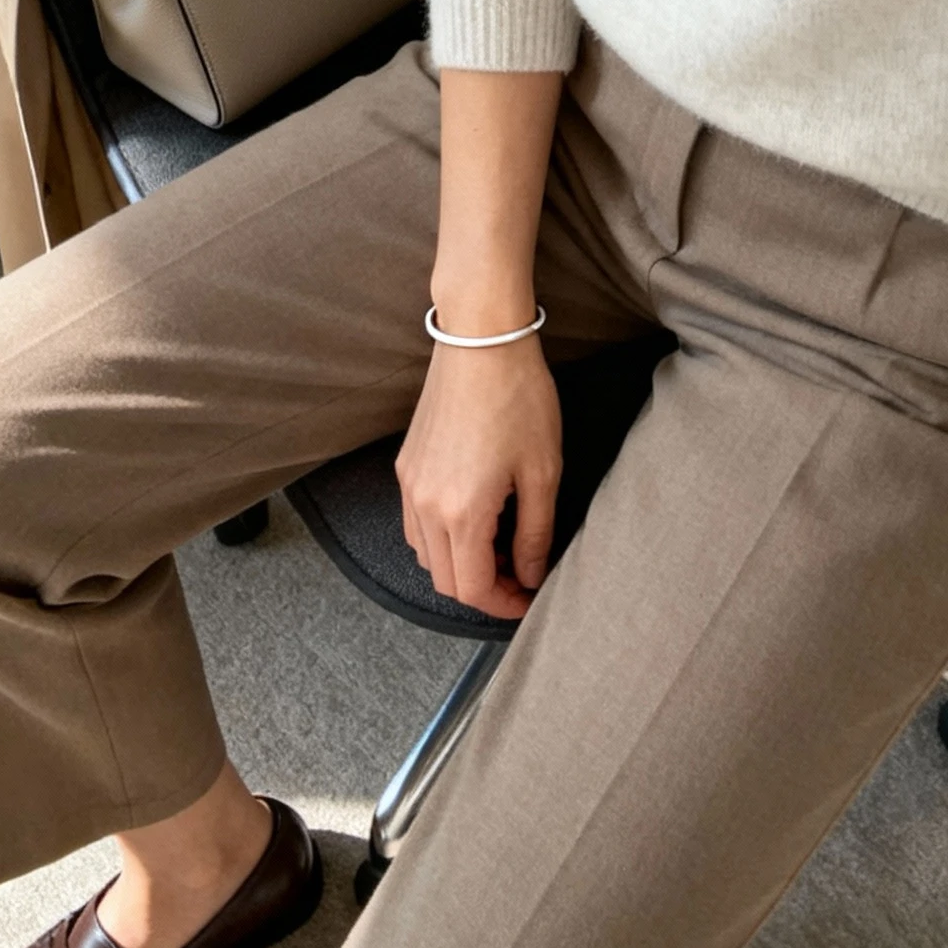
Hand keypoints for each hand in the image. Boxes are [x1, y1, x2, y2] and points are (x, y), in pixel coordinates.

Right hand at [395, 331, 561, 621]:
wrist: (482, 341)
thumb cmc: (519, 398)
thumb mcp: (542, 472)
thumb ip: (535, 534)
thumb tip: (530, 575)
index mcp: (462, 512)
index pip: (474, 589)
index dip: (504, 606)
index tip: (531, 598)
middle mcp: (425, 505)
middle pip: (444, 580)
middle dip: (484, 590)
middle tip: (521, 577)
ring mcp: (409, 485)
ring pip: (425, 555)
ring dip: (460, 566)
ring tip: (501, 550)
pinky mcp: (406, 465)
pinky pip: (414, 525)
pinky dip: (441, 540)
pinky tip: (473, 522)